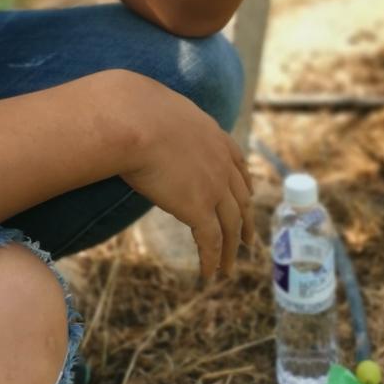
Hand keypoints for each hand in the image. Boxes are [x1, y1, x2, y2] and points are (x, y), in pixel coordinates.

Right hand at [115, 72, 255, 281]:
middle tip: (247, 239)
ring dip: (230, 249)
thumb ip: (164, 121)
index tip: (250, 193)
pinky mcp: (199, 208)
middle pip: (241, 198)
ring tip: (228, 267)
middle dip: (246, 220)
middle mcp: (220, 161)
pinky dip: (212, 259)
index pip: (237, 161)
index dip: (245, 181)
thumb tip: (144, 121)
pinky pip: (211, 241)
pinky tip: (209, 273)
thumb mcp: (160, 110)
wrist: (134, 120)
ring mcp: (213, 186)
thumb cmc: (133, 110)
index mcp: (213, 135)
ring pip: (231, 225)